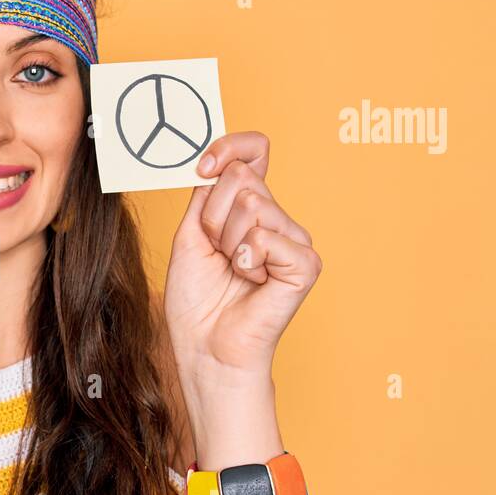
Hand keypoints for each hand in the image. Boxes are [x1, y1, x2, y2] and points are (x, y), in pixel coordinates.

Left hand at [163, 131, 321, 388]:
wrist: (205, 347)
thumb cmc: (197, 300)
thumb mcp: (190, 234)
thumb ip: (207, 194)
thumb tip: (220, 162)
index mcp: (249, 208)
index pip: (254, 152)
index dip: (229, 148)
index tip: (203, 166)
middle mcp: (275, 218)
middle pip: (241, 179)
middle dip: (213, 218)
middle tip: (216, 253)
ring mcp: (292, 240)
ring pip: (252, 206)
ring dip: (227, 242)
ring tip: (233, 271)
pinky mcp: (305, 264)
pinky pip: (267, 237)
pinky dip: (247, 260)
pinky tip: (251, 282)